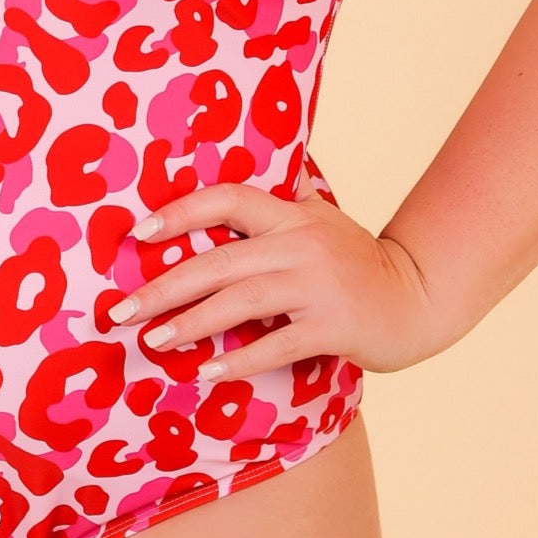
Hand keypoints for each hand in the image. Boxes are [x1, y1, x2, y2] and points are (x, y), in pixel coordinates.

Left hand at [107, 176, 440, 378]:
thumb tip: (255, 165)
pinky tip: (205, 372)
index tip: (137, 234)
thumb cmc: (358, 260)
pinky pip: (275, 345)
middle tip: (120, 311)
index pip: (228, 199)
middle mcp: (300, 244)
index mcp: (292, 215)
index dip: (180, 213)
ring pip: (240, 301)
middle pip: (219, 261)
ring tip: (154, 340)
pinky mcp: (332, 327)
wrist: (417, 298)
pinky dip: (239, 360)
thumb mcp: (322, 217)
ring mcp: (317, 286)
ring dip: (191, 323)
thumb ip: (286, 196)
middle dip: (164, 286)